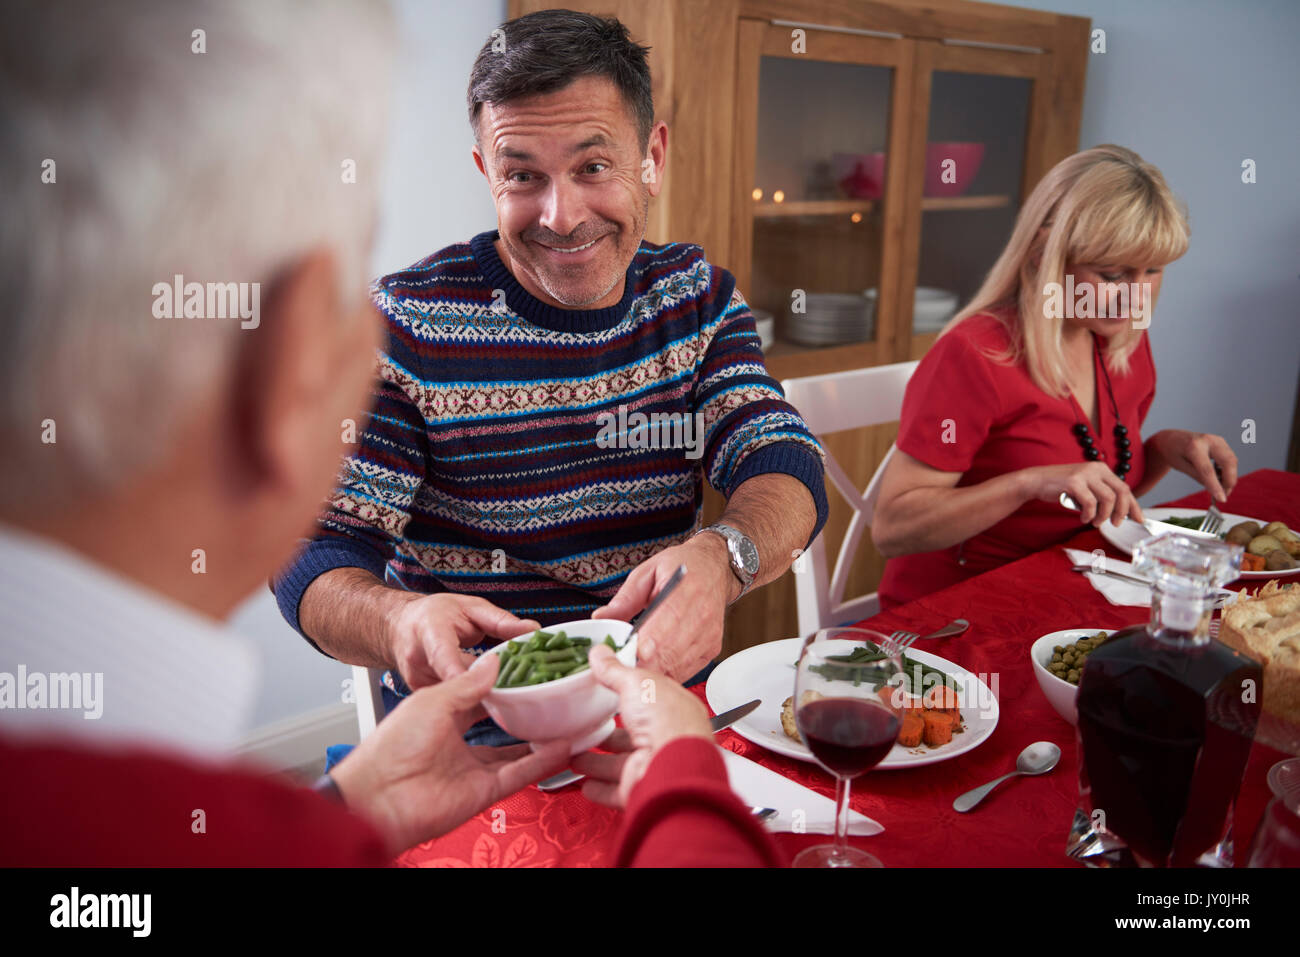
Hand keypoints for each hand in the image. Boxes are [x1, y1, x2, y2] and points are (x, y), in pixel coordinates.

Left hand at [330, 654, 569, 853]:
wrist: (379, 797)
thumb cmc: (392, 747)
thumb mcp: (432, 701)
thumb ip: (467, 684)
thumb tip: (494, 663)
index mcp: (441, 718)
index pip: (480, 699)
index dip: (503, 687)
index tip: (527, 672)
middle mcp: (458, 744)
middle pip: (501, 728)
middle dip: (526, 715)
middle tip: (551, 697)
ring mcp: (472, 769)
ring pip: (516, 753)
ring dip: (540, 740)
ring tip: (566, 722)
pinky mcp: (483, 792)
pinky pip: (518, 775)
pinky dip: (541, 762)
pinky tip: (561, 747)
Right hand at [384, 593, 539, 689]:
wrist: (400, 626)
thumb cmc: (435, 614)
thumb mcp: (471, 607)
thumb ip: (501, 621)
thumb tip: (533, 630)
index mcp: (430, 633)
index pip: (444, 656)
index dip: (463, 674)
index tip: (485, 684)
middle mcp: (419, 661)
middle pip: (458, 682)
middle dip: (490, 684)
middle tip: (521, 684)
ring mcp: (418, 682)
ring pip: (457, 696)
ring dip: (482, 693)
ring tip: (506, 685)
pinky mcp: (422, 697)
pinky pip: (452, 702)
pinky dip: (472, 699)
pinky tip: (487, 692)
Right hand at [568, 644, 713, 807]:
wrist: (673, 768)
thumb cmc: (667, 721)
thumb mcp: (637, 683)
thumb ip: (615, 670)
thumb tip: (601, 653)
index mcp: (672, 709)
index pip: (648, 701)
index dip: (628, 696)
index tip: (607, 693)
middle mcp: (666, 739)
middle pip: (633, 736)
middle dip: (610, 735)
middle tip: (588, 729)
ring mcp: (654, 765)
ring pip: (622, 764)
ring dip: (598, 762)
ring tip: (576, 756)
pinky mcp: (642, 788)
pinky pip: (618, 790)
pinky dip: (601, 788)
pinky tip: (587, 784)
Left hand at [591, 535, 732, 680]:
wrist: (714, 569)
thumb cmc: (681, 567)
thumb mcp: (648, 572)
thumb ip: (625, 598)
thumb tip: (601, 618)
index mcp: (685, 590)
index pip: (663, 627)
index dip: (643, 645)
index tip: (623, 654)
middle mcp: (702, 615)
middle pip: (669, 652)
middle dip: (642, 664)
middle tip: (621, 667)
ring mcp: (709, 634)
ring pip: (677, 666)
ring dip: (654, 672)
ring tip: (635, 669)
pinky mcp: (712, 648)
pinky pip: (686, 670)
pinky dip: (667, 673)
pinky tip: (654, 667)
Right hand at [1022, 461, 1142, 526]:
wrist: (1036, 480)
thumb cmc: (1061, 487)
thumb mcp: (1086, 486)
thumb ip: (1101, 493)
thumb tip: (1120, 512)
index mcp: (1101, 469)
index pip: (1125, 488)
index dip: (1133, 506)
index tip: (1138, 519)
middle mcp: (1096, 469)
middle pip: (1121, 492)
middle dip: (1122, 512)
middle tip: (1116, 523)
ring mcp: (1085, 474)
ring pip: (1108, 499)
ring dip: (1103, 516)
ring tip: (1095, 522)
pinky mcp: (1074, 482)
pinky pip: (1090, 503)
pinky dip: (1089, 514)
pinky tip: (1083, 518)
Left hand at [1149, 429, 1237, 502]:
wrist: (1171, 438)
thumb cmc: (1173, 452)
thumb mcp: (1181, 467)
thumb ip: (1199, 477)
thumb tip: (1216, 489)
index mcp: (1194, 446)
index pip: (1207, 470)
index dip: (1216, 485)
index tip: (1222, 499)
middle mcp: (1208, 440)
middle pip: (1228, 462)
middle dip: (1229, 480)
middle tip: (1224, 494)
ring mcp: (1217, 439)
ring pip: (1232, 460)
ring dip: (1230, 476)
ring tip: (1220, 487)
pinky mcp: (1221, 442)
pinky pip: (1230, 458)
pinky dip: (1228, 469)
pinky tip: (1220, 477)